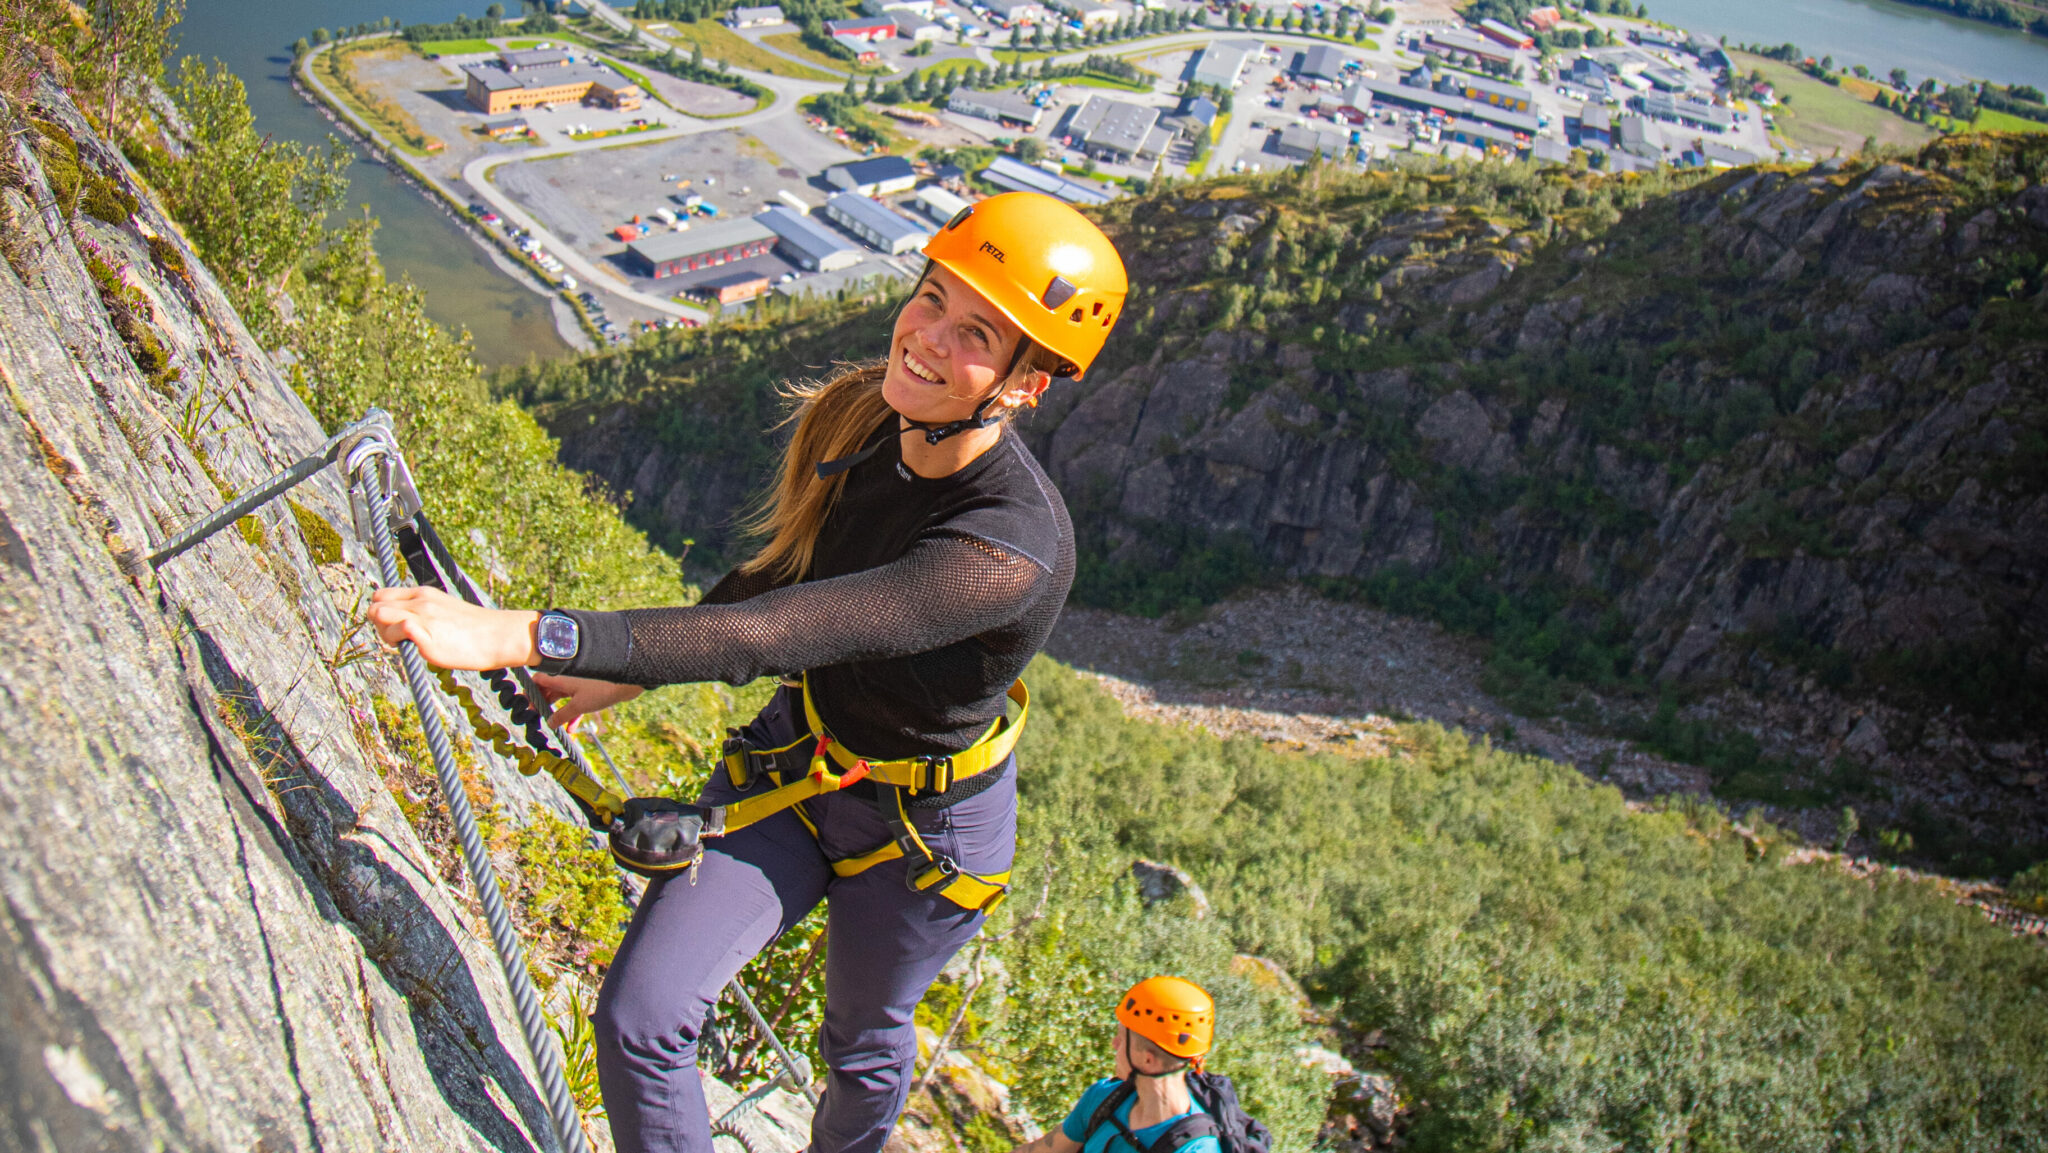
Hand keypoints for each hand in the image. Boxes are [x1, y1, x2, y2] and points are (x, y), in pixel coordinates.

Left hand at [366, 586, 538, 670]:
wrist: (497, 637)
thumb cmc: (473, 629)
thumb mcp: (443, 610)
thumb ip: (422, 612)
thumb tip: (404, 624)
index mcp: (423, 593)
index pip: (381, 595)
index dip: (381, 612)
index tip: (394, 626)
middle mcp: (420, 601)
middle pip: (375, 607)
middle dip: (379, 625)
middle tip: (397, 639)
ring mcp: (423, 617)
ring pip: (379, 616)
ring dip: (384, 634)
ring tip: (405, 644)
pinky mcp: (427, 636)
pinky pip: (400, 629)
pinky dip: (398, 641)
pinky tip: (415, 649)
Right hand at [531, 672, 643, 731]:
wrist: (627, 682)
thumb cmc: (601, 689)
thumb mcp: (578, 705)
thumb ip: (562, 714)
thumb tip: (550, 722)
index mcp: (561, 676)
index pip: (539, 680)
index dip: (531, 691)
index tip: (526, 705)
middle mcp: (568, 678)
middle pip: (549, 689)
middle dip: (543, 703)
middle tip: (537, 717)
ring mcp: (579, 684)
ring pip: (563, 696)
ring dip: (558, 710)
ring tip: (552, 723)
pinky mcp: (590, 690)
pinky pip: (576, 701)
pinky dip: (573, 713)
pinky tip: (571, 728)